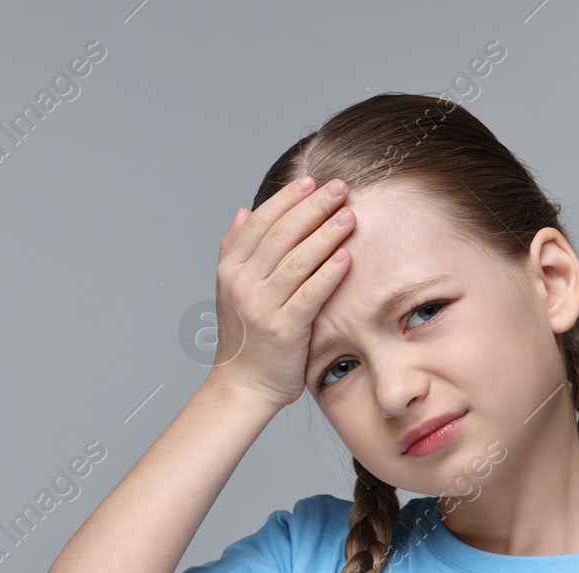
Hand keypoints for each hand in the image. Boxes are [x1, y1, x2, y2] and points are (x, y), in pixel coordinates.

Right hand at [208, 175, 354, 408]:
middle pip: (282, 235)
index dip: (287, 199)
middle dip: (313, 207)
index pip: (261, 223)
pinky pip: (310, 294)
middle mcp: (243, 283)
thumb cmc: (245, 337)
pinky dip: (328, 273)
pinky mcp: (284, 330)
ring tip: (348, 214)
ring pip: (298, 260)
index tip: (311, 181)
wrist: (242, 386)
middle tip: (340, 188)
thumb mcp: (231, 289)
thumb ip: (235, 248)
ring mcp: (262, 306)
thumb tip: (244, 211)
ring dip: (325, 233)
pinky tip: (346, 255)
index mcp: (231, 268)